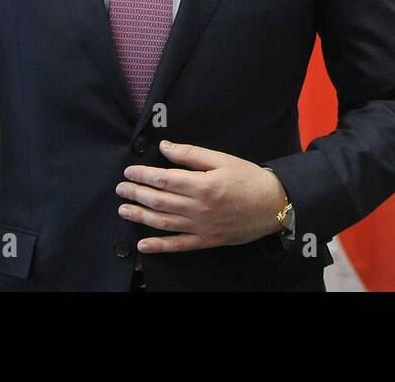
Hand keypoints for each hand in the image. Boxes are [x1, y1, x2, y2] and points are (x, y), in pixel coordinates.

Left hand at [116, 139, 288, 253]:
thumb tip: (165, 147)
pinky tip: (142, 245)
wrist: (274, 205)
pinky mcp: (206, 240)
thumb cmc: (249, 179)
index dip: (143, 175)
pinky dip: (158, 246)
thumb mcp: (223, 159)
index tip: (129, 171)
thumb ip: (192, 154)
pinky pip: (178, 245)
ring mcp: (201, 227)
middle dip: (136, 193)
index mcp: (203, 184)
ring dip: (140, 216)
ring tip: (123, 210)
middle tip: (121, 188)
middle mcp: (199, 207)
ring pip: (163, 222)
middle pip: (159, 201)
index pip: (164, 179)